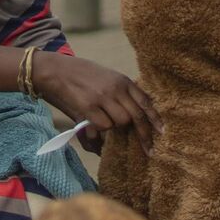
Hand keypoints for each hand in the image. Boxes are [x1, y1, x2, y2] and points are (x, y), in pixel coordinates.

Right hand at [34, 52, 161, 147]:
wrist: (56, 70)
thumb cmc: (81, 75)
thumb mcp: (107, 77)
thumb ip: (122, 92)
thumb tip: (135, 115)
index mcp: (122, 80)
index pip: (145, 101)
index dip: (156, 118)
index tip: (163, 132)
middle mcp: (115, 88)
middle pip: (137, 116)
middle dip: (144, 135)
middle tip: (149, 150)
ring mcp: (102, 97)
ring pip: (121, 122)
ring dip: (116, 128)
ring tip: (104, 121)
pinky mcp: (88, 107)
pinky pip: (103, 125)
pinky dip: (101, 128)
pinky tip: (93, 121)